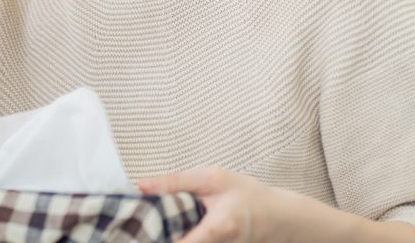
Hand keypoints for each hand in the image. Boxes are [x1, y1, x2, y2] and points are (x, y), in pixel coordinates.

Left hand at [137, 167, 281, 242]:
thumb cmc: (245, 194)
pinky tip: (164, 232)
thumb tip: (140, 186)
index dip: (159, 241)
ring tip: (149, 228)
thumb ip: (175, 183)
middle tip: (137, 227)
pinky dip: (178, 238)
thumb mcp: (211, 178)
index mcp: (218, 229)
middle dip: (158, 238)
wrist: (277, 217)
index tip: (138, 235)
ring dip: (166, 238)